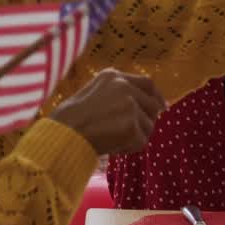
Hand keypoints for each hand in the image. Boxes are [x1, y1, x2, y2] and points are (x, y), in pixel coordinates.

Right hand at [50, 69, 166, 154]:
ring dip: (135, 136)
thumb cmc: (71, 119)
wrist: (61, 136)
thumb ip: (118, 93)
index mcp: (113, 76)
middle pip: (153, 105)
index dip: (157, 97)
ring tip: (111, 138)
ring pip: (149, 125)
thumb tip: (153, 104)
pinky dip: (129, 148)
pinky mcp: (131, 126)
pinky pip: (141, 142)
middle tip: (134, 133)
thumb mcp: (93, 92)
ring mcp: (130, 106)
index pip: (147, 83)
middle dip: (147, 120)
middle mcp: (124, 86)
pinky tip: (110, 146)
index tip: (163, 107)